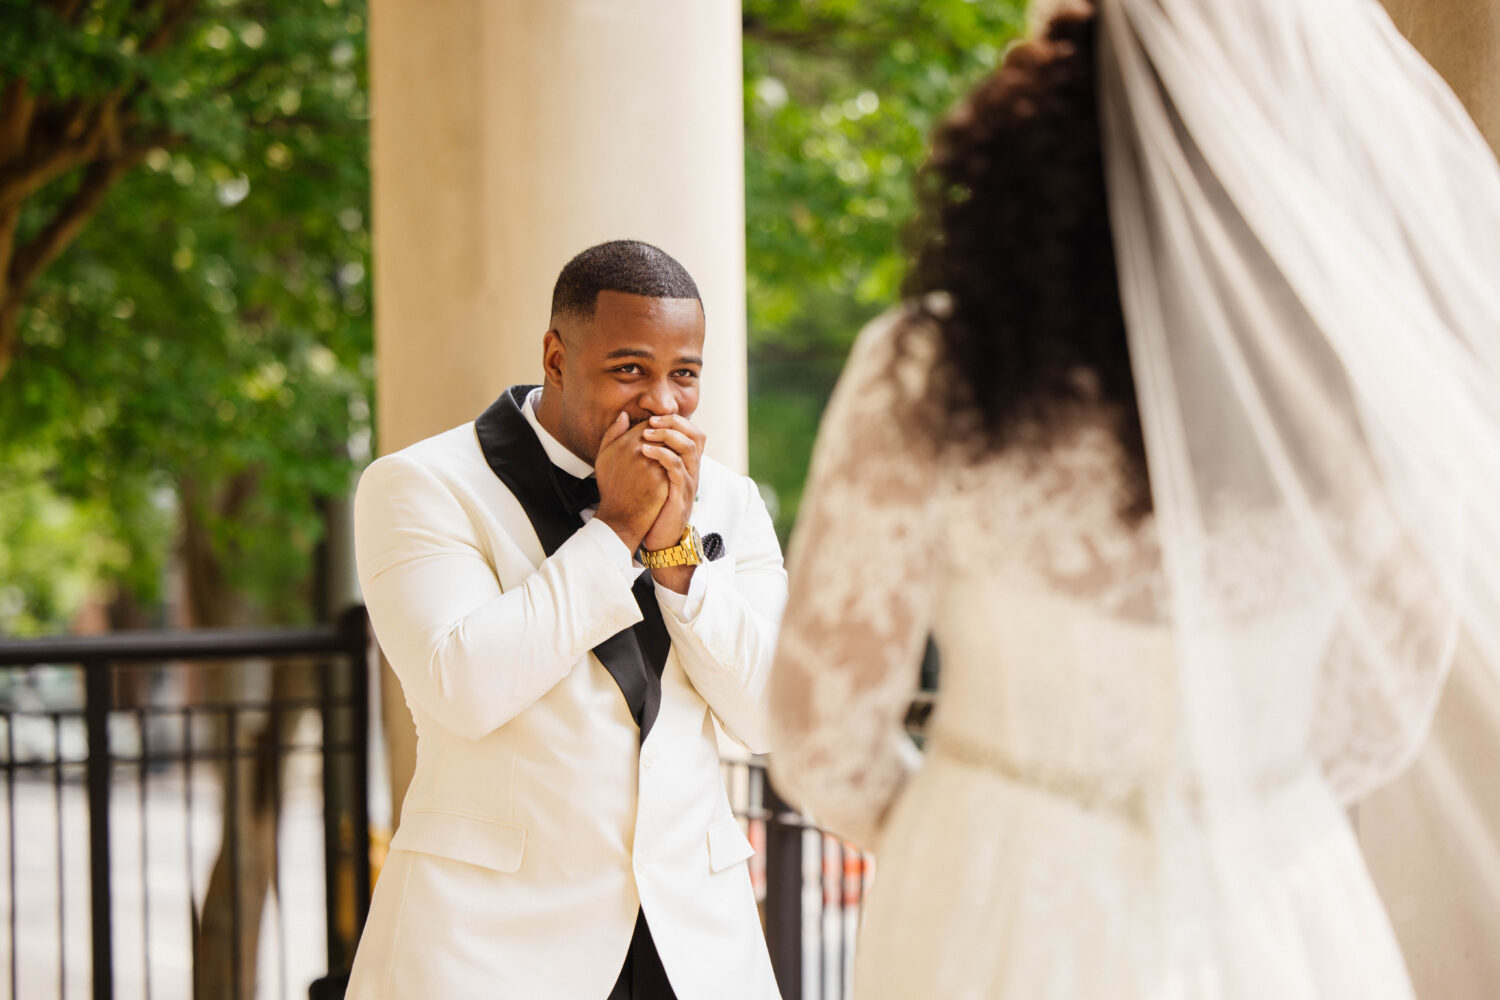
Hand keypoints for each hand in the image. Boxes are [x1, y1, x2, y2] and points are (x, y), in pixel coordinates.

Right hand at [594, 413, 668, 551]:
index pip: (647, 425)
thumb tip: (624, 414)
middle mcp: (638, 451)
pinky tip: (673, 469)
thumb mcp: (603, 457)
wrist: (620, 517)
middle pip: (661, 434)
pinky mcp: (662, 479)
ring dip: (672, 450)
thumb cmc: (611, 487)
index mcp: (624, 443)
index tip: (655, 438)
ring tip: (669, 459)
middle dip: (664, 439)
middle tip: (666, 447)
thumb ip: (612, 433)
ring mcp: (652, 465)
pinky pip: (675, 463)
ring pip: (670, 448)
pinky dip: (675, 464)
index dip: (653, 430)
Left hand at [640, 416, 704, 592]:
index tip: (654, 417)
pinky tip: (644, 450)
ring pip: (689, 449)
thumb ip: (649, 453)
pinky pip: (677, 469)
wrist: (659, 539)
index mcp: (687, 465)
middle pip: (696, 436)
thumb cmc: (653, 506)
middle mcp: (693, 471)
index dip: (677, 421)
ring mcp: (689, 483)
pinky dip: (662, 455)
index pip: (694, 433)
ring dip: (668, 436)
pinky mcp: (681, 496)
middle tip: (651, 421)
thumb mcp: (652, 476)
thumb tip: (636, 426)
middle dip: (674, 424)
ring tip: (645, 433)